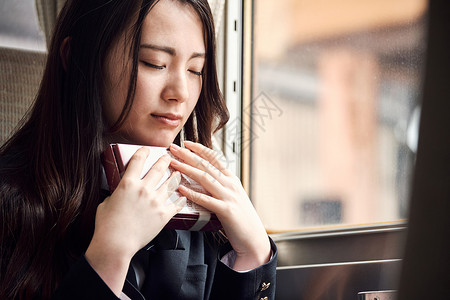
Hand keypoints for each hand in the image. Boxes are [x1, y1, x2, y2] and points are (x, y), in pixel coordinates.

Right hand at [85, 147, 185, 294]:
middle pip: (159, 168)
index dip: (144, 152)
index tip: (147, 149)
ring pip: (170, 183)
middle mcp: (144, 189)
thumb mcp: (106, 202)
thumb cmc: (107, 226)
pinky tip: (183, 196)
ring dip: (175, 176)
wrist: (116, 244)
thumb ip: (117, 194)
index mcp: (128, 184)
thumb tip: (121, 192)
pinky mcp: (163, 215)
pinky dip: (181, 198)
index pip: (138, 160)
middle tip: (168, 157)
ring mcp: (155, 201)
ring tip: (178, 173)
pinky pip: (176, 203)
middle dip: (165, 160)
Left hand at [169, 141, 270, 270]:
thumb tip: (202, 178)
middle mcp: (230, 185)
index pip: (214, 159)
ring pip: (205, 178)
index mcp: (231, 179)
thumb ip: (220, 185)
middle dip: (188, 155)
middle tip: (173, 148)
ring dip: (187, 169)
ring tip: (173, 164)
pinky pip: (206, 200)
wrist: (253, 237)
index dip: (200, 149)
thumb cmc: (240, 218)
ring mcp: (229, 197)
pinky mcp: (226, 211)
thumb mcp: (232, 196)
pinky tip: (181, 189)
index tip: (186, 143)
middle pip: (206, 165)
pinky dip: (192, 193)